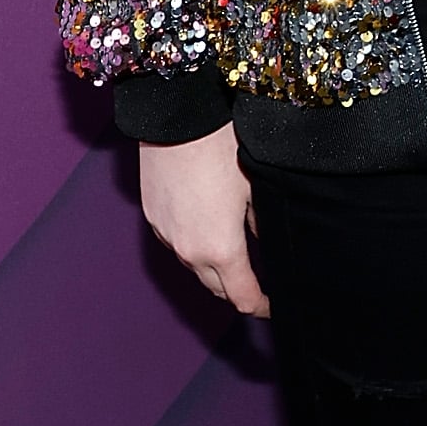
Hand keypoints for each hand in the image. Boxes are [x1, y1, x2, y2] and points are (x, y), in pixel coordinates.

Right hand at [139, 126, 269, 316]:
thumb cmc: (222, 148)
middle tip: (259, 283)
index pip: (242, 297)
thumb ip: (262, 223)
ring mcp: (166, 236)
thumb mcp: (255, 187)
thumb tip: (268, 239)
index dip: (261, 306)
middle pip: (217, 289)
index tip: (274, 304)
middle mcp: (189, 251)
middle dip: (238, 290)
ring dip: (214, 268)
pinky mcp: (152, 218)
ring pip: (195, 266)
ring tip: (235, 253)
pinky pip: (177, 243)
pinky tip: (207, 226)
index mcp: (221, 249)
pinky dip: (194, 245)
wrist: (177, 119)